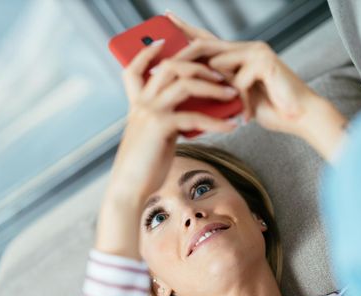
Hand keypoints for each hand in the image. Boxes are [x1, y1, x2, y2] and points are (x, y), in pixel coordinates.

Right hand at [96, 38, 238, 258]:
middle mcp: (141, 103)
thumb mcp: (155, 138)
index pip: (135, 69)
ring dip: (213, 86)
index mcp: (137, 104)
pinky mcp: (160, 126)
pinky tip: (230, 127)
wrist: (128, 188)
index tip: (163, 43)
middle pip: (170, 67)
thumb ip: (169, 121)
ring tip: (232, 94)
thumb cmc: (143, 167)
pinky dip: (217, 121)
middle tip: (220, 75)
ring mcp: (149, 112)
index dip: (147, 53)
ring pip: (184, 84)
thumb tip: (196, 116)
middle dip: (198, 65)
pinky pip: (194, 116)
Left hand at [165, 12, 347, 160]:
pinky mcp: (265, 62)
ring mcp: (256, 51)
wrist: (299, 117)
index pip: (205, 39)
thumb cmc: (267, 108)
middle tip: (160, 70)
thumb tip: (186, 88)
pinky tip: (249, 114)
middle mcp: (245, 48)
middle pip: (203, 45)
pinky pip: (236, 81)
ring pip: (216, 66)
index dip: (186, 28)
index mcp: (236, 55)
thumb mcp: (231, 98)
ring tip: (232, 109)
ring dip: (218, 93)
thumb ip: (214, 87)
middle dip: (181, 59)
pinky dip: (239, 103)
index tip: (166, 17)